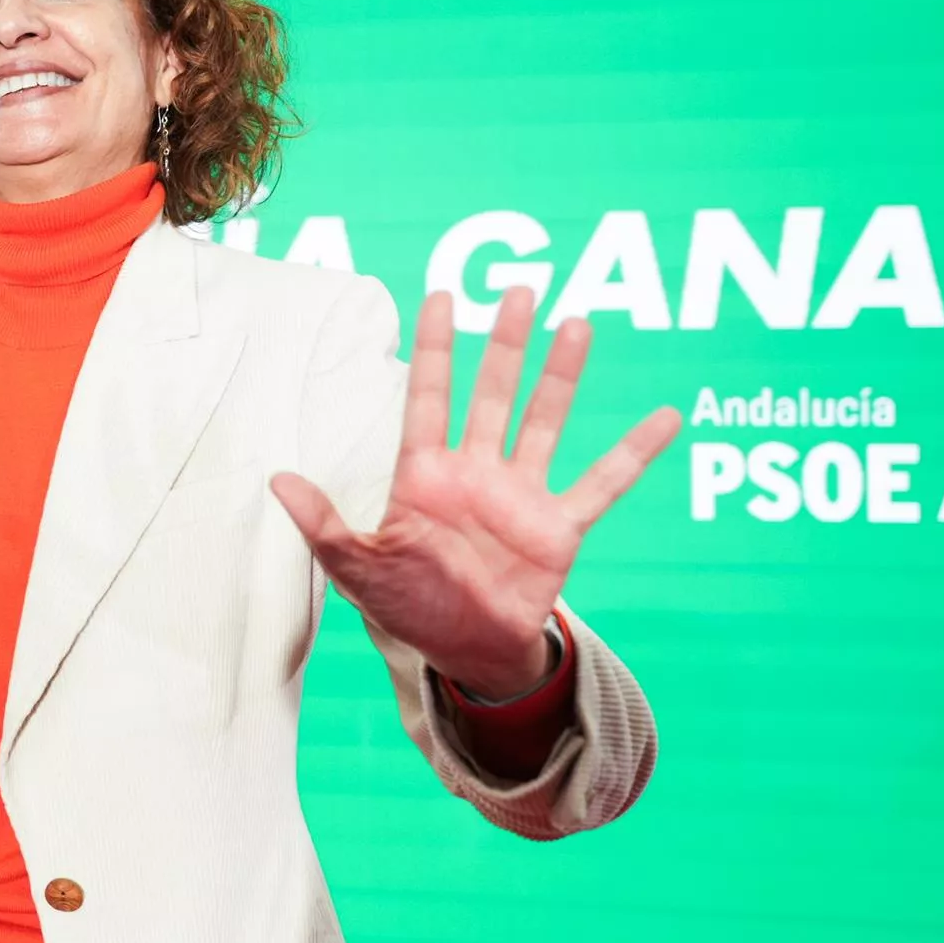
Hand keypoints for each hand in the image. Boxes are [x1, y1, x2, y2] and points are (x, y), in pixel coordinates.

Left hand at [273, 287, 680, 698]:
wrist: (463, 652)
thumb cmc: (407, 606)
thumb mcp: (356, 568)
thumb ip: (322, 523)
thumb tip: (277, 478)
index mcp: (424, 476)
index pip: (427, 398)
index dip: (434, 349)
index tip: (440, 295)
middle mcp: (475, 473)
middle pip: (491, 394)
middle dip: (504, 344)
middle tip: (518, 290)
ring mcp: (520, 495)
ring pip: (543, 421)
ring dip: (561, 376)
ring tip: (576, 323)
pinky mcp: (559, 528)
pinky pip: (603, 484)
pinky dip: (634, 453)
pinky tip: (666, 418)